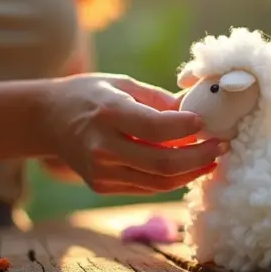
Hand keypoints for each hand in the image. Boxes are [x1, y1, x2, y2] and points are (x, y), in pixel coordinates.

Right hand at [46, 73, 222, 194]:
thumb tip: (198, 109)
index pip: (156, 127)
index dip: (187, 128)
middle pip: (163, 163)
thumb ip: (159, 100)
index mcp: (108, 113)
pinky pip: (147, 187)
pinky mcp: (102, 186)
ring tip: (212, 158)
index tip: (206, 122)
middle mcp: (103, 146)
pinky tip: (188, 166)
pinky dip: (172, 178)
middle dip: (200, 157)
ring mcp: (101, 171)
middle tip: (222, 146)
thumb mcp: (122, 84)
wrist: (48, 119)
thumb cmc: (90, 95)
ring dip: (191, 173)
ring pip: (159, 182)